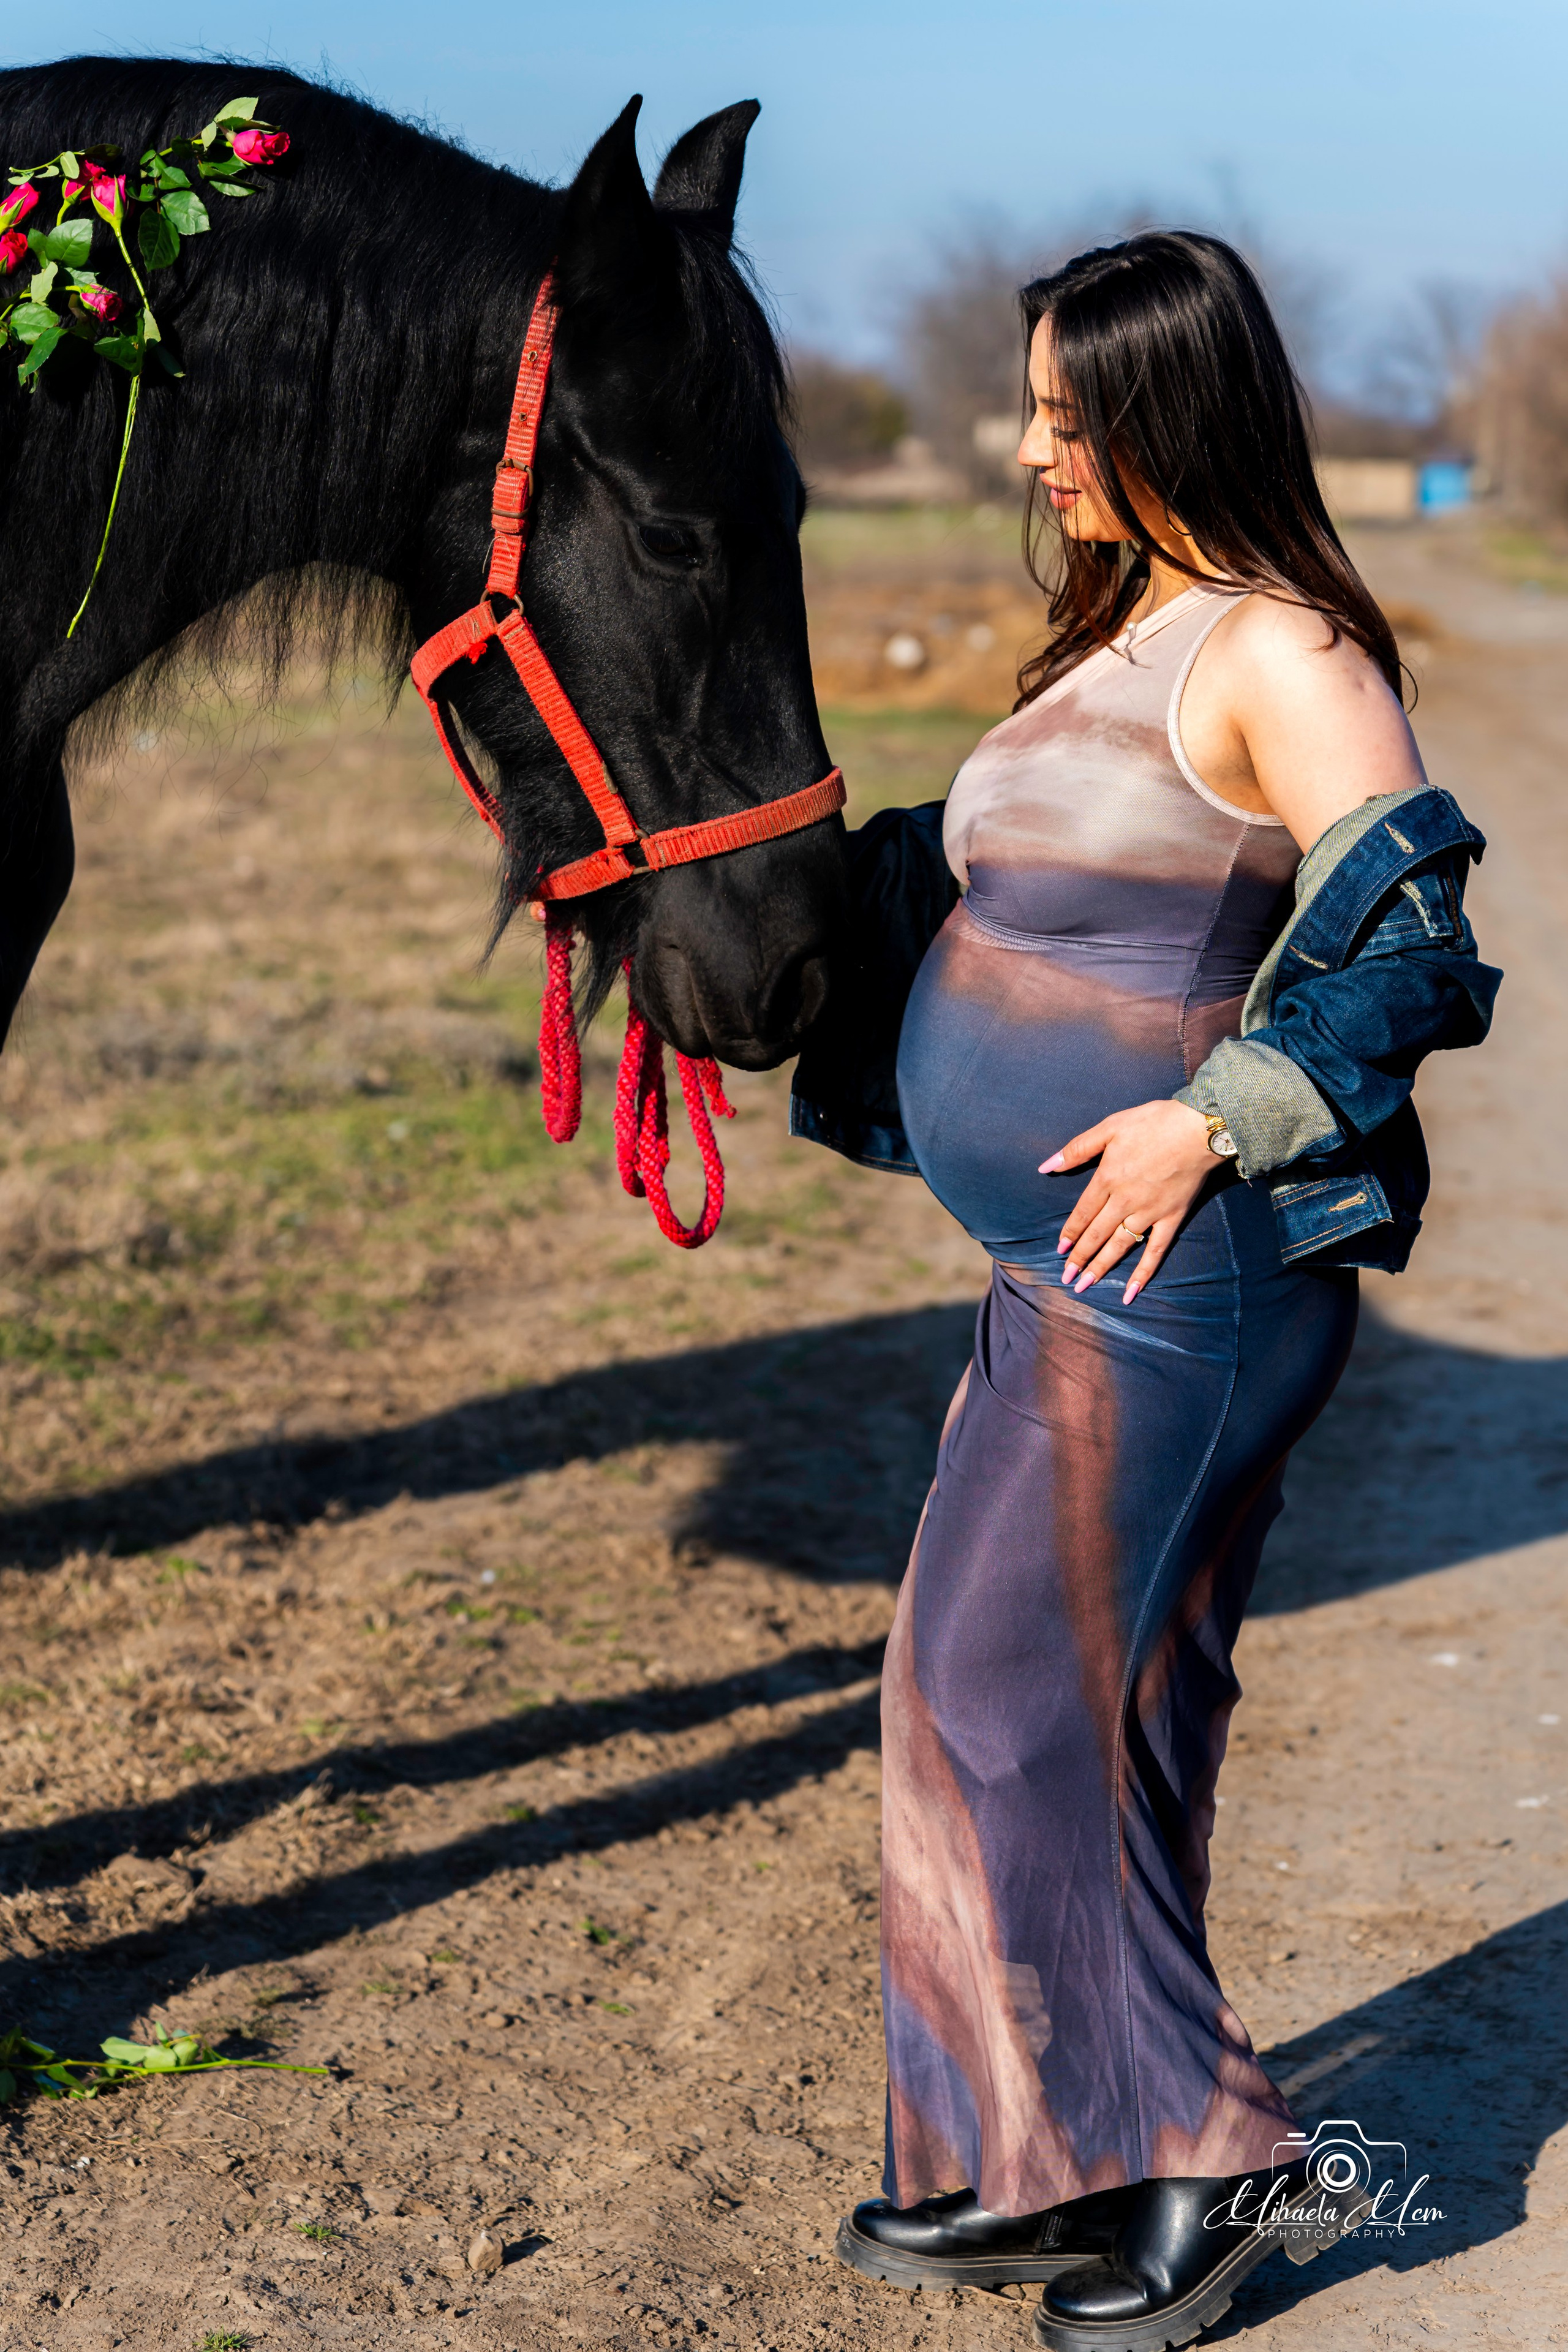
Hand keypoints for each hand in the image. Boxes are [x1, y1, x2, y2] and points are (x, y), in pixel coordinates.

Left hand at [1041, 1100, 1215, 1302]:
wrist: (1198, 1128)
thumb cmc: (1153, 1122)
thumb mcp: (1109, 1127)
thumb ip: (1077, 1149)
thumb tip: (1046, 1166)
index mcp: (1107, 1178)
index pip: (1082, 1213)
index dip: (1070, 1234)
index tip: (1059, 1251)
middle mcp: (1125, 1201)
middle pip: (1096, 1234)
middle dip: (1079, 1258)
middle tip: (1066, 1278)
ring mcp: (1149, 1212)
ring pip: (1120, 1246)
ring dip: (1101, 1267)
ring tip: (1085, 1286)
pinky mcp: (1172, 1218)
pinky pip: (1156, 1250)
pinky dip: (1144, 1272)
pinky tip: (1130, 1291)